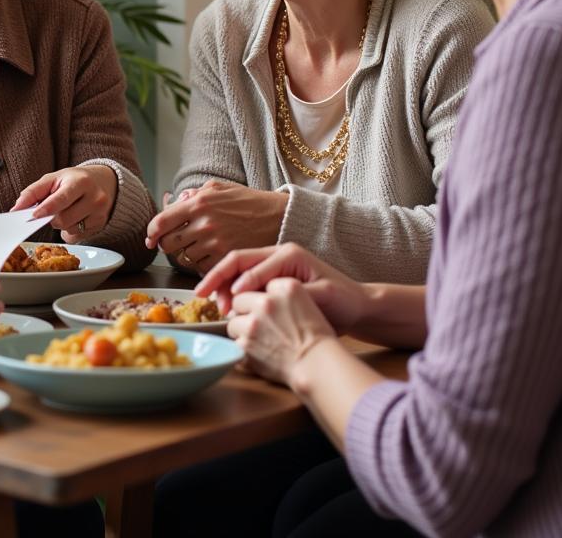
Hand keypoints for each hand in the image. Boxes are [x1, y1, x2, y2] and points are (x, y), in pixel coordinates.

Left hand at [10, 165, 117, 241]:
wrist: (103, 182)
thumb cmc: (73, 180)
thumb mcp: (53, 178)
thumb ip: (33, 192)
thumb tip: (16, 209)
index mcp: (81, 182)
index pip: (61, 199)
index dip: (46, 209)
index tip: (34, 216)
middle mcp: (94, 198)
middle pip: (63, 219)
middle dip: (51, 217)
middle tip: (52, 208)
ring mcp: (100, 213)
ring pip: (69, 230)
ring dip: (61, 224)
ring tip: (67, 210)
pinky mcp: (101, 225)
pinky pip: (77, 236)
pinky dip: (70, 230)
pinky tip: (75, 217)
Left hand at [144, 181, 287, 273]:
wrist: (278, 216)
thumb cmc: (247, 201)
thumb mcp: (219, 188)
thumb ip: (194, 194)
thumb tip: (172, 202)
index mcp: (199, 202)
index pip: (161, 221)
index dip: (151, 233)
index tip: (150, 238)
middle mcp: (204, 223)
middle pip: (168, 243)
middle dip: (167, 244)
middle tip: (175, 242)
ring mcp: (215, 242)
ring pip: (184, 257)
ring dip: (187, 254)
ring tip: (200, 246)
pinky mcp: (226, 258)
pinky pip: (201, 267)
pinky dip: (202, 264)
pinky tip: (212, 254)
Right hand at [195, 243, 366, 332]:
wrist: (359, 307)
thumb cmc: (344, 301)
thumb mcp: (322, 297)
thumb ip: (290, 294)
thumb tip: (260, 296)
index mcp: (288, 253)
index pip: (250, 263)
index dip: (234, 283)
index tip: (224, 304)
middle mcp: (278, 254)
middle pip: (237, 260)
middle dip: (217, 278)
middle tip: (201, 297)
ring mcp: (274, 264)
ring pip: (238, 270)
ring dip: (223, 286)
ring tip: (216, 307)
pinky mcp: (273, 277)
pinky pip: (245, 280)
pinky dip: (233, 292)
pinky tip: (227, 307)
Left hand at [226, 276, 337, 385]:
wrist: (319, 366)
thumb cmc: (316, 336)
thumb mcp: (304, 301)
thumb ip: (278, 292)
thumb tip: (252, 296)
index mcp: (283, 288)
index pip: (256, 284)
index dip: (257, 298)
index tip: (265, 310)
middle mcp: (266, 303)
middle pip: (238, 301)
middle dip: (244, 313)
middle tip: (259, 326)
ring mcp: (253, 325)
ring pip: (232, 323)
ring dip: (241, 331)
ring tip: (260, 341)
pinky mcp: (246, 346)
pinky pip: (234, 343)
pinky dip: (243, 349)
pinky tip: (259, 353)